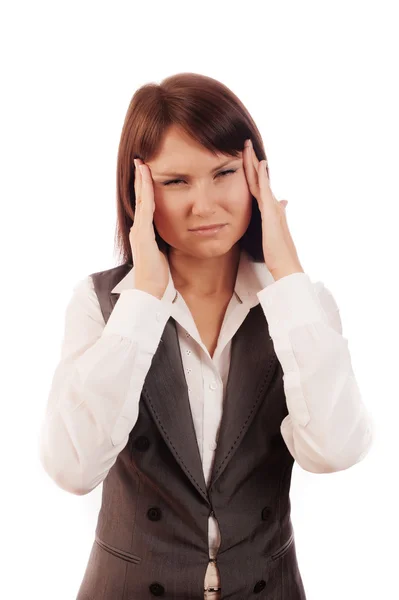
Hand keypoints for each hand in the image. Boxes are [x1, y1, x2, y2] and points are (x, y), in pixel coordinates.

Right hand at [129, 159, 169, 298]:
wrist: (150, 291)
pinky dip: (146, 192)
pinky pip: (145, 208)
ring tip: (141, 163)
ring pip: (140, 200)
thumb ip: (165, 244)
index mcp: (143, 233)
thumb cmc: (158, 277)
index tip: (147, 172)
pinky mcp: (142, 234)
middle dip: (140, 179)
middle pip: (140, 198)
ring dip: (141, 180)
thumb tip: (176, 235)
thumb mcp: (163, 255)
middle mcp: (138, 229)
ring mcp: (138, 230)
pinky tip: (147, 179)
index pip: (145, 205)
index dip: (145, 188)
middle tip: (140, 160)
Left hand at [242, 139, 303, 279]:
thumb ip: (276, 216)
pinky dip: (262, 176)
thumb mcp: (273, 232)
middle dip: (252, 162)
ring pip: (261, 180)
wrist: (286, 264)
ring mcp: (273, 207)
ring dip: (254, 163)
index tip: (247, 158)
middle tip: (245, 144)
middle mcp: (272, 205)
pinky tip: (260, 165)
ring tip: (248, 147)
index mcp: (270, 210)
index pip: (258, 187)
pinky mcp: (272, 212)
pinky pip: (265, 191)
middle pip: (259, 179)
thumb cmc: (278, 253)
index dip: (252, 172)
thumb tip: (283, 202)